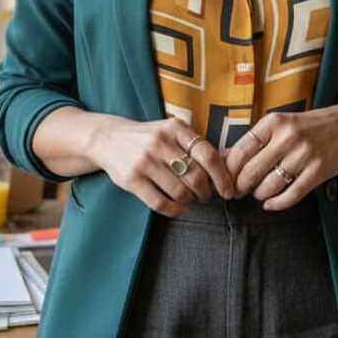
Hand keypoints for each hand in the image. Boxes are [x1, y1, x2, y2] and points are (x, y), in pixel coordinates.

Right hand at [89, 116, 235, 217]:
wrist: (109, 139)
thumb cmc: (149, 138)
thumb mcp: (171, 131)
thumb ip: (195, 145)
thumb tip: (228, 166)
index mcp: (176, 127)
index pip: (208, 154)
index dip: (222, 176)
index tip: (228, 190)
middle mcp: (160, 142)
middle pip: (196, 176)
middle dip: (206, 192)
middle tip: (206, 196)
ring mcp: (144, 161)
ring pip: (180, 192)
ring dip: (190, 201)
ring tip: (190, 199)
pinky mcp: (131, 179)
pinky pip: (160, 203)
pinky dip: (175, 210)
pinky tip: (179, 208)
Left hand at [224, 105, 337, 210]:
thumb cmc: (304, 127)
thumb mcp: (278, 125)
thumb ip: (253, 141)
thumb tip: (222, 158)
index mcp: (273, 122)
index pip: (241, 150)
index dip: (229, 170)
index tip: (225, 180)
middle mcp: (288, 137)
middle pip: (252, 170)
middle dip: (240, 186)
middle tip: (237, 192)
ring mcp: (304, 154)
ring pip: (270, 185)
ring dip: (259, 194)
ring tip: (258, 193)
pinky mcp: (318, 171)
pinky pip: (292, 195)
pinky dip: (277, 203)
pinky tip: (270, 204)